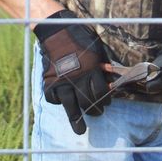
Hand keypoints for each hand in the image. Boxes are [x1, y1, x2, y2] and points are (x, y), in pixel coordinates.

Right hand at [34, 9, 111, 134]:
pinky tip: (63, 102)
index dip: (106, 99)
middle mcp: (77, 78)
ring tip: (80, 130)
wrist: (57, 30)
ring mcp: (62, 82)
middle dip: (95, 110)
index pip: (101, 92)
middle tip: (97, 113)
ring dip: (77, 119)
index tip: (106, 102)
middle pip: (89, 103)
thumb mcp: (97, 49)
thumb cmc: (80, 37)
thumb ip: (103, 65)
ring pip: (71, 107)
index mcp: (91, 70)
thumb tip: (111, 79)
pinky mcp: (49, 82)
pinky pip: (54, 98)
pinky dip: (59, 102)